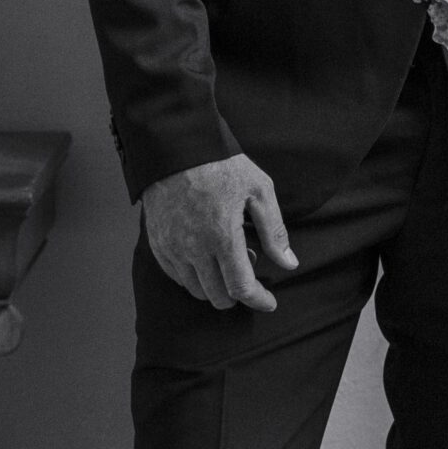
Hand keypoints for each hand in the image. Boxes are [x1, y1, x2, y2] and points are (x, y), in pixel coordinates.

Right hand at [141, 154, 298, 311]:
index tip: (269, 302)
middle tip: (248, 270)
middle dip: (238, 295)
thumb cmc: (221, 165)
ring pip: (197, 290)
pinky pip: (177, 277)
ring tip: (227, 257)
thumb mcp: (259, 190)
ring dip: (216, 286)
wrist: (176, 147)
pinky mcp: (158, 244)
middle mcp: (194, 249)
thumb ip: (274, 231)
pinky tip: (206, 256)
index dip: (258, 301)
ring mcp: (172, 248)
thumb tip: (289, 263)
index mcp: (222, 236)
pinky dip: (195, 277)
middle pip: (218, 297)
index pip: (241, 288)